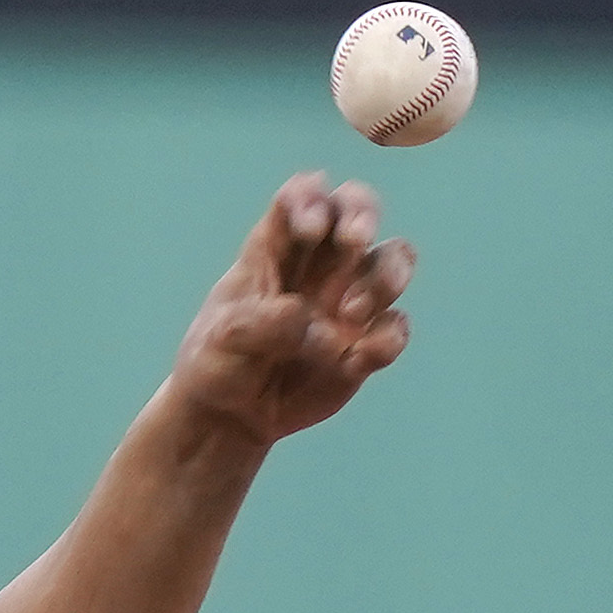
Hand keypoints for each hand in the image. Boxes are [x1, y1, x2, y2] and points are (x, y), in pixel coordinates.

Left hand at [166, 175, 414, 443]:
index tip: (309, 230)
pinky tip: (353, 364)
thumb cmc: (217, 363)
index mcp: (276, 246)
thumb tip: (314, 323)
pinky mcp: (366, 341)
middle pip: (358, 208)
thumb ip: (264, 323)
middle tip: (354, 242)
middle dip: (363, 214)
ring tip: (350, 315)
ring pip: (393, 259)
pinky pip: (395, 327)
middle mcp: (319, 262)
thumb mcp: (222, 339)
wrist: (231, 416)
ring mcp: (349, 298)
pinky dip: (386, 341)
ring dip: (385, 278)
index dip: (313, 199)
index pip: (303, 196)